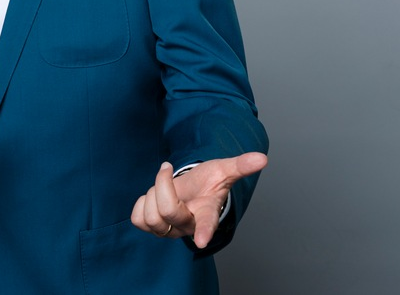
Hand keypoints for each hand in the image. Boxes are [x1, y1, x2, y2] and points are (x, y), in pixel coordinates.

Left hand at [130, 152, 267, 248]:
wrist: (191, 190)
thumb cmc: (208, 182)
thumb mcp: (224, 170)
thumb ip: (241, 165)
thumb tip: (262, 159)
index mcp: (208, 213)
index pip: (207, 224)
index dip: (205, 232)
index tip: (202, 241)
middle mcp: (189, 226)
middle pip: (167, 211)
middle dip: (162, 184)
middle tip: (167, 168)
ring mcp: (171, 231)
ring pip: (150, 217)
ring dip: (151, 194)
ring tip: (163, 187)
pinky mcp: (154, 229)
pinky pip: (137, 220)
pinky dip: (140, 204)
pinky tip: (152, 198)